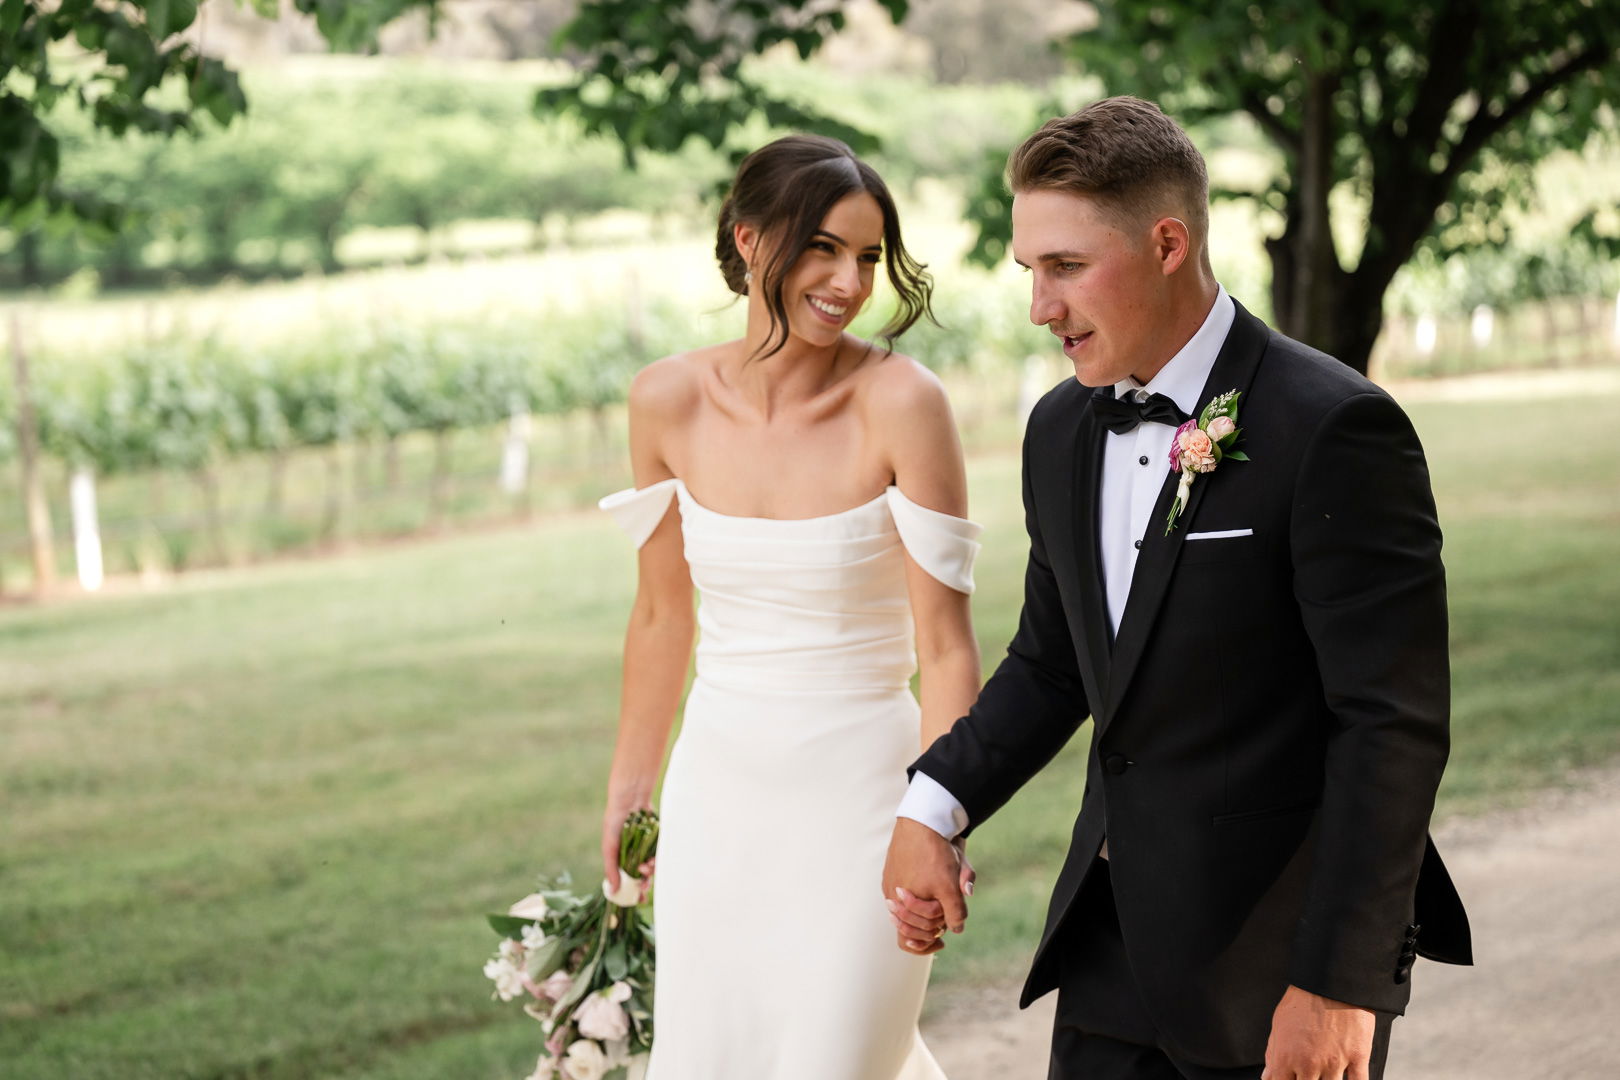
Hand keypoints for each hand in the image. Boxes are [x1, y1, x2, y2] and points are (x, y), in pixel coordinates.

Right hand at [600, 786, 651, 890]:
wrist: (631, 796)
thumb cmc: (616, 820)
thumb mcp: (609, 845)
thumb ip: (611, 868)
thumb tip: (613, 891)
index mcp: (621, 857)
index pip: (628, 879)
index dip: (633, 891)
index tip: (637, 901)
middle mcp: (635, 854)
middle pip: (642, 877)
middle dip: (643, 884)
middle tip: (643, 886)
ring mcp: (647, 847)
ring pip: (653, 867)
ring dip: (650, 872)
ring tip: (646, 868)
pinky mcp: (657, 840)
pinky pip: (660, 855)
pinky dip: (657, 861)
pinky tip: (652, 860)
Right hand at [881, 818, 969, 954]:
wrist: (922, 819)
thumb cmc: (935, 854)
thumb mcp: (949, 885)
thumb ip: (954, 911)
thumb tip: (956, 929)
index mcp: (904, 902)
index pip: (911, 937)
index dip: (931, 938)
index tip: (943, 939)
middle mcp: (892, 896)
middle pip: (910, 925)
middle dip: (928, 926)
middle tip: (942, 927)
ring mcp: (890, 883)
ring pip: (906, 910)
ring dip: (923, 913)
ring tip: (935, 914)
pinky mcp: (892, 871)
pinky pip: (901, 893)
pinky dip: (913, 899)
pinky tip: (924, 893)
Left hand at [1261, 985, 1376, 1079]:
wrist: (1330, 980)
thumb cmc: (1303, 999)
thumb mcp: (1279, 1024)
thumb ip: (1273, 1053)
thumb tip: (1268, 1075)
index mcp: (1286, 1057)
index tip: (1289, 1078)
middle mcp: (1309, 1064)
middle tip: (1308, 1074)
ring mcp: (1335, 1063)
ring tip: (1324, 1075)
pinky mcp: (1358, 1057)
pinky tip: (1347, 1079)